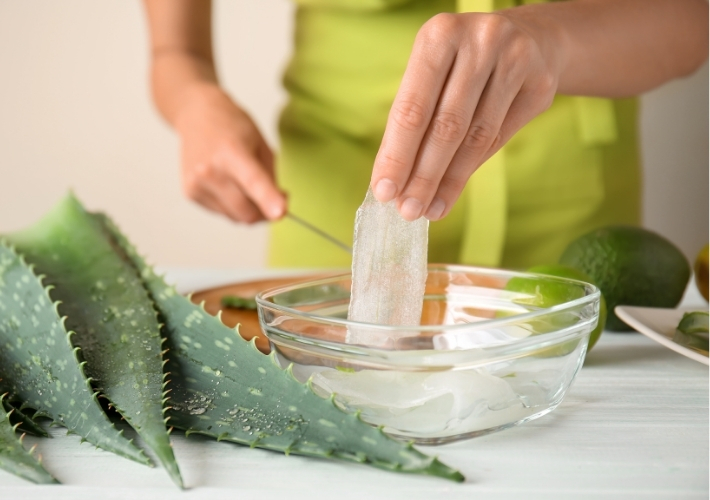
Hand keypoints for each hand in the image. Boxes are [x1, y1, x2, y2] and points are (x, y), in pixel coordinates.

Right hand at [174, 84, 285, 223]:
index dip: (268, 198)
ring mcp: (196, 183)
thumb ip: (271, 178)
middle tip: (274, 199)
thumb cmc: (232, 127)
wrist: (196, 115)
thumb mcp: (261, 144)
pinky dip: (232, 206)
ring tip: (245, 185)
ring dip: (248, 210)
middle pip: (246, 212)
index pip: (253, 181)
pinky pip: (222, 213)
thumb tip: (278, 210)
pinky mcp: (189, 193)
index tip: (281, 213)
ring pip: (235, 218)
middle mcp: (210, 170)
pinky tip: (228, 184)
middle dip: (264, 212)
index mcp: (232, 151)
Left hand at [370, 11, 562, 220]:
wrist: (533, 39)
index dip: (397, 154)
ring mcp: (515, 59)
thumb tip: (392, 180)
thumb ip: (413, 119)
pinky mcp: (541, 83)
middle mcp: (480, 41)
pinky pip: (500, 138)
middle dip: (423, 175)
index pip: (412, 107)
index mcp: (440, 34)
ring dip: (447, 181)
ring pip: (476, 137)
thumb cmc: (464, 63)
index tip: (385, 191)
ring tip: (427, 209)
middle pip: (446, 125)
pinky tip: (451, 194)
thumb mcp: (433, 74)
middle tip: (407, 210)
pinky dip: (471, 171)